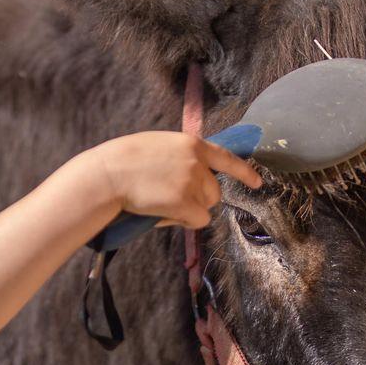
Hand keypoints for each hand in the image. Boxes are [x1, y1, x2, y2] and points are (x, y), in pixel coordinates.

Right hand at [88, 131, 263, 229]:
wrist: (108, 175)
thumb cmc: (125, 161)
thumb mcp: (159, 146)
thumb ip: (181, 156)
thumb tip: (196, 175)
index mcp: (192, 144)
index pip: (226, 158)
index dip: (243, 171)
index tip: (257, 182)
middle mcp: (197, 162)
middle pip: (214, 191)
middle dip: (199, 198)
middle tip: (170, 196)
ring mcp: (192, 182)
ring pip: (206, 206)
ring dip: (189, 209)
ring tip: (160, 201)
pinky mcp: (185, 203)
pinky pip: (198, 220)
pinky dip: (184, 221)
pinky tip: (163, 213)